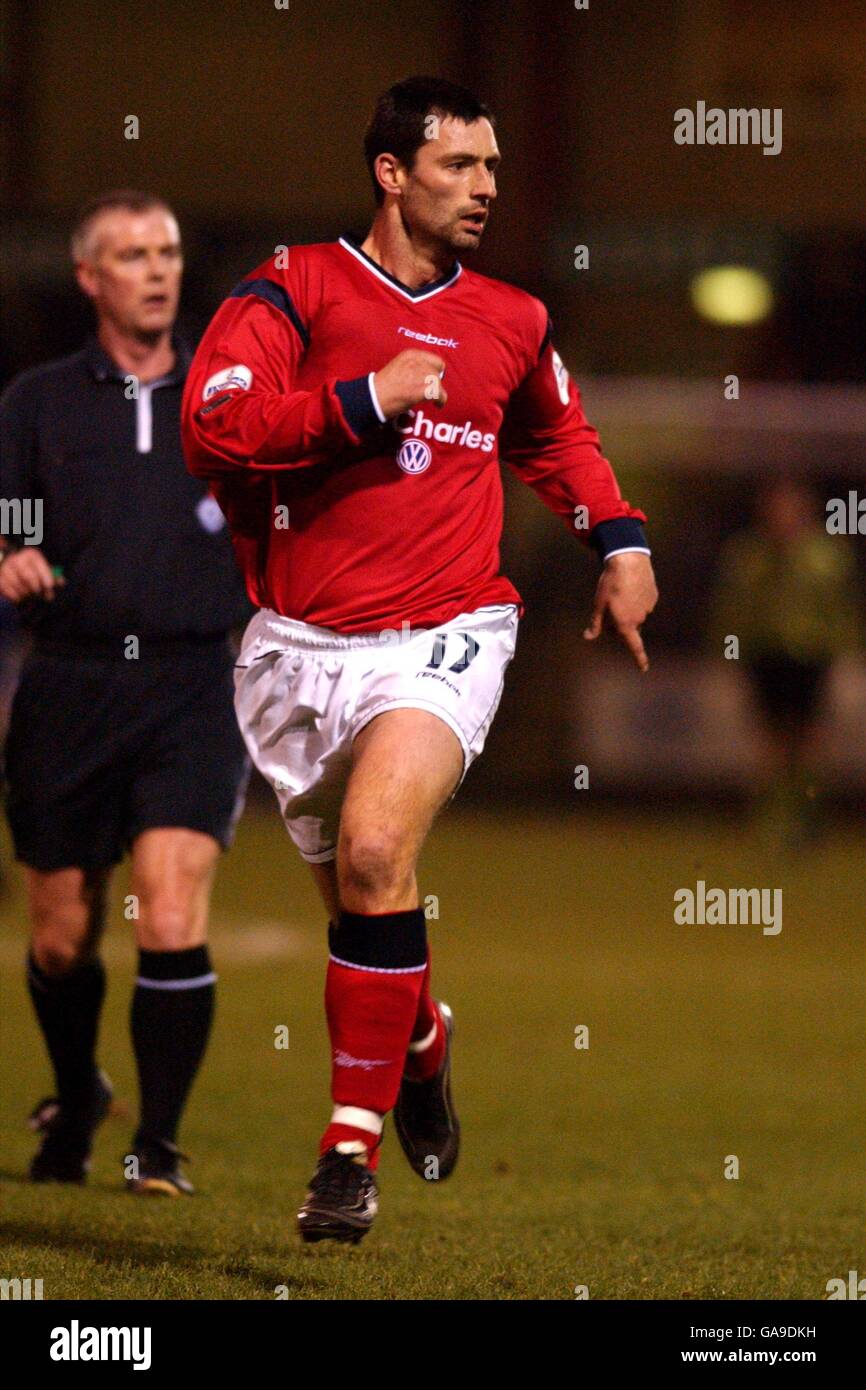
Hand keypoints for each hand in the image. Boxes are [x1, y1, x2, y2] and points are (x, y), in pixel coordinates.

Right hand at [0, 547, 64, 603]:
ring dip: (27, 595)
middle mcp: (17, 559)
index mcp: (31, 555)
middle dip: (37, 590)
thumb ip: (53, 575)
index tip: (49, 590)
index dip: (46, 581)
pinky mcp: (0, 578)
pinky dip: (17, 597)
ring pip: (19, 586)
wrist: (9, 563)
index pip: (40, 568)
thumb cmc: (32, 568)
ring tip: (31, 596)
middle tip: (41, 596)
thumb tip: (61, 582)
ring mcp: (6, 568)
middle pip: (29, 578)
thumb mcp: (43, 567)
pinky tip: (21, 597)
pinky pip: (9, 591)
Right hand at [373, 349, 447, 417]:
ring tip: (433, 400)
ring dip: (438, 392)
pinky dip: (440, 400)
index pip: (435, 360)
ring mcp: (419, 374)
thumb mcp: (399, 367)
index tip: (431, 380)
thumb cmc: (384, 386)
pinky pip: (439, 394)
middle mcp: (417, 361)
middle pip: (438, 372)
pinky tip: (437, 405)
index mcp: (411, 354)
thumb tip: (430, 375)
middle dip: (436, 383)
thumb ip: (414, 367)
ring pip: (439, 383)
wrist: (373, 397)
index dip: (435, 371)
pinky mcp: (422, 388)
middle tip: (430, 392)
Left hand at [583, 551, 657, 671]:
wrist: (629, 560)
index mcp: (626, 623)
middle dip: (621, 624)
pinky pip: (643, 603)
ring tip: (619, 593)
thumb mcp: (598, 604)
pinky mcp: (653, 596)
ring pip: (637, 615)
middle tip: (609, 608)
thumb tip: (588, 637)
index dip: (639, 659)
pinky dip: (636, 599)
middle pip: (630, 628)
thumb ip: (595, 623)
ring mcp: (648, 607)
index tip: (644, 669)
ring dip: (629, 610)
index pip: (634, 646)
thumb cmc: (610, 584)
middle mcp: (640, 618)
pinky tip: (630, 587)